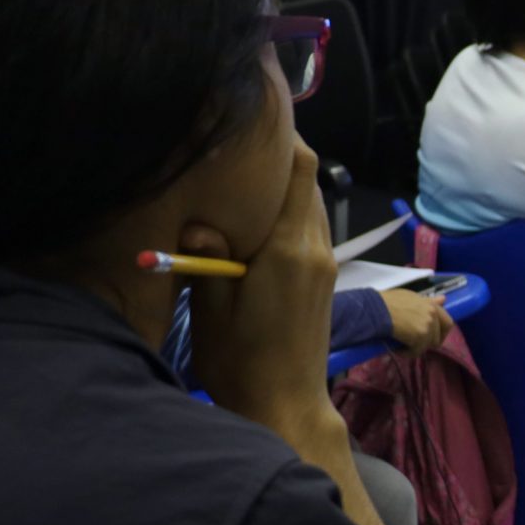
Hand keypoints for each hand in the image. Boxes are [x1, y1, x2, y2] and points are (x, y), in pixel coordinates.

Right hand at [180, 140, 339, 432]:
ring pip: (309, 205)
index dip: (282, 137)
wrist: (283, 407)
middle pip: (307, 182)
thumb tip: (200, 216)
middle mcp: (315, 248)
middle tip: (236, 143)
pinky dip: (288, 212)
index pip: (300, 170)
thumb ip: (209, 255)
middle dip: (278, 158)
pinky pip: (308, 228)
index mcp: (290, 247)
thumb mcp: (212, 306)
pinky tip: (254, 217)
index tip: (252, 116)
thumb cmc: (241, 362)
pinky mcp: (322, 279)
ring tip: (241, 175)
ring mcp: (324, 264)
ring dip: (283, 187)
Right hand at [378, 287, 454, 353]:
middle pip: (438, 338)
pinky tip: (397, 349)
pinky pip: (416, 352)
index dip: (440, 333)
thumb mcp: (411, 297)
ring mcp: (428, 326)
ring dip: (415, 348)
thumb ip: (428, 301)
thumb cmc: (389, 301)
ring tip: (402, 344)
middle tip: (413, 343)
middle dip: (426, 343)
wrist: (376, 309)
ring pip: (426, 346)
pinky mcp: (420, 337)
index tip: (431, 337)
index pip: (447, 322)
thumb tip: (443, 299)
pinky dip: (406, 353)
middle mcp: (433, 315)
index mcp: (432, 305)